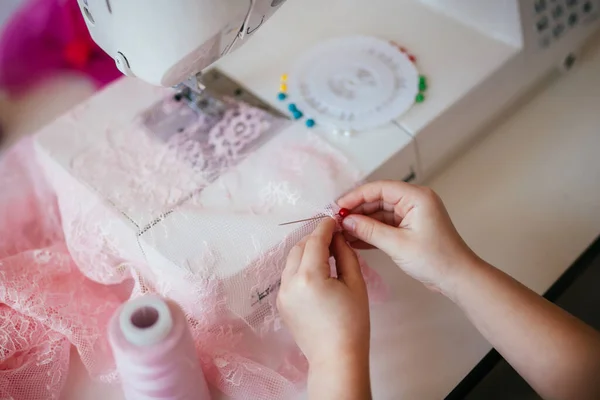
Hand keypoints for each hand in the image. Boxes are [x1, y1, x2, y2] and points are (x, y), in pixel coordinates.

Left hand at [277, 218, 369, 365]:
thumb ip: (345, 255)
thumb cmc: (352, 323)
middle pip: (299, 248)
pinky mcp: (282, 304)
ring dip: (306, 252)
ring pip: (291, 261)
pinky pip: (289, 276)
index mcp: (309, 276)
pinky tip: (317, 273)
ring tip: (326, 253)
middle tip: (333, 237)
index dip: (324, 227)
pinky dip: (301, 267)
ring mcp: (282, 294)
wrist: (336, 358)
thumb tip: (338, 238)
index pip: (314, 241)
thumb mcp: (355, 284)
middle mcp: (289, 282)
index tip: (334, 220)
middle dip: (314, 238)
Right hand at [338, 180, 480, 295]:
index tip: (337, 207)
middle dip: (356, 210)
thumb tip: (345, 221)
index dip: (356, 196)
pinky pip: (385, 225)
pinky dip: (371, 232)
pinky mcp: (409, 228)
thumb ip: (369, 230)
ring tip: (341, 232)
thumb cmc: (435, 259)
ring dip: (361, 223)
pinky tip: (353, 240)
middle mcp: (414, 201)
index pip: (379, 188)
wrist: (457, 278)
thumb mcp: (398, 244)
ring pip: (379, 213)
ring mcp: (411, 215)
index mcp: (416, 197)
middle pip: (377, 199)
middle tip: (335, 221)